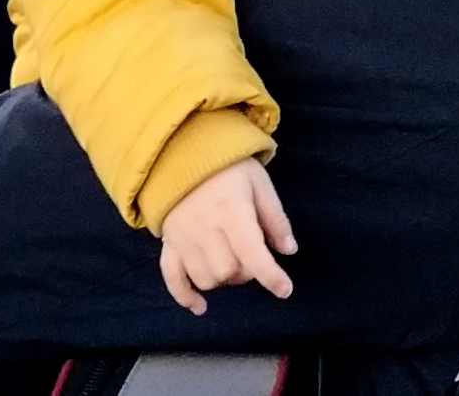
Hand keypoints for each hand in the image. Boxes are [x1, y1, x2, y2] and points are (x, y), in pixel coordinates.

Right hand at [157, 157, 297, 313]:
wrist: (182, 150)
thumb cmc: (227, 167)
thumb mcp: (259, 182)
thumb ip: (275, 218)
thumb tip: (289, 250)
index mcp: (231, 211)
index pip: (251, 252)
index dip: (270, 275)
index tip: (284, 289)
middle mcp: (205, 228)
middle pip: (228, 271)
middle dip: (247, 272)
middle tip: (252, 256)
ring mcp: (183, 238)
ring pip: (205, 278)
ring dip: (223, 280)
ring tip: (231, 263)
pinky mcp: (169, 243)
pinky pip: (172, 277)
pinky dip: (185, 296)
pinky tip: (200, 307)